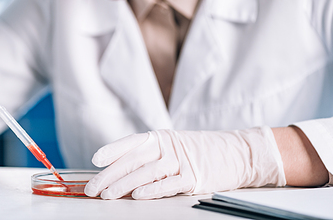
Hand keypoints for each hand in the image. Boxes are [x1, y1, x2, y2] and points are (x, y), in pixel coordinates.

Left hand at [84, 128, 285, 199]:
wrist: (239, 152)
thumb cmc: (202, 151)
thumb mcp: (174, 147)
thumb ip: (151, 156)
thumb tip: (121, 172)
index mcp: (161, 138)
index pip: (132, 143)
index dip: (113, 150)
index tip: (95, 160)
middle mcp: (169, 147)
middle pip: (134, 160)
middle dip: (110, 175)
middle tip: (94, 188)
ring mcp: (182, 161)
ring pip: (147, 172)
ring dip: (125, 184)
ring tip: (108, 195)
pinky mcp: (195, 177)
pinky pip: (170, 184)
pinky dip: (153, 190)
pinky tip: (138, 195)